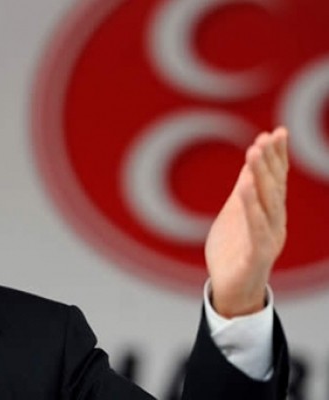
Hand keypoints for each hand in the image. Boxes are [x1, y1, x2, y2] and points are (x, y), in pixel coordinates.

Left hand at [205, 127, 288, 317]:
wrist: (232, 290)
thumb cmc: (235, 250)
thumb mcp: (237, 213)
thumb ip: (245, 189)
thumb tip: (252, 160)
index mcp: (270, 213)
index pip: (276, 180)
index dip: (277, 156)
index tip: (276, 131)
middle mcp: (275, 224)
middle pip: (273, 189)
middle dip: (269, 161)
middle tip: (263, 137)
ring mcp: (267, 240)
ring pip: (267, 205)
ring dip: (261, 177)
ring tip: (253, 152)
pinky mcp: (256, 257)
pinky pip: (254, 229)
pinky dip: (250, 208)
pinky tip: (243, 189)